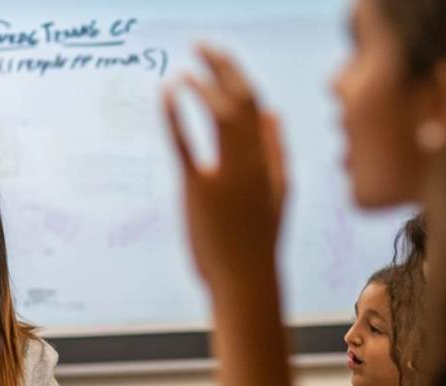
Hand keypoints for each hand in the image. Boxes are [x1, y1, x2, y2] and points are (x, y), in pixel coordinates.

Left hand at [163, 45, 285, 288]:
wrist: (245, 280)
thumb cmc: (257, 240)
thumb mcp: (278, 193)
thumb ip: (276, 152)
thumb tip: (273, 115)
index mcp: (269, 159)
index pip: (256, 103)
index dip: (237, 75)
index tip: (219, 58)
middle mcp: (253, 161)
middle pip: (241, 98)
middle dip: (222, 65)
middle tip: (201, 45)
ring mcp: (227, 174)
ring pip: (221, 114)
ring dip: (203, 84)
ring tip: (184, 71)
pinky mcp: (199, 189)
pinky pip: (185, 143)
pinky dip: (175, 114)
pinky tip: (166, 94)